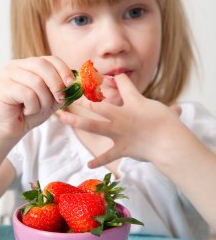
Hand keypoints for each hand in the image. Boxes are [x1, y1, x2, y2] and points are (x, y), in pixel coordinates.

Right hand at [0, 56, 74, 139]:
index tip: (71, 84)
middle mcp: (17, 65)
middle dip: (56, 84)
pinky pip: (27, 94)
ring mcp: (8, 74)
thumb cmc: (31, 111)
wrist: (12, 128)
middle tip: (60, 99)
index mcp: (30, 64)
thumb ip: (63, 89)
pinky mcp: (3, 87)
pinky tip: (27, 111)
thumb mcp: (52, 99)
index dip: (64, 70)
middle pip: (43, 66)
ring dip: (43, 100)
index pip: (51, 59)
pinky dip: (33, 106)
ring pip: (36, 82)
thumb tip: (77, 83)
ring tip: (38, 109)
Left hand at [59, 73, 181, 167]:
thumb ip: (165, 108)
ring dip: (78, 122)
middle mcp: (122, 115)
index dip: (111, 78)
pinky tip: (88, 165)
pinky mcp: (122, 148)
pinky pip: (107, 156)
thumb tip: (176, 107)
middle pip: (99, 103)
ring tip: (64, 119)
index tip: (99, 75)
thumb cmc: (168, 123)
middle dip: (84, 98)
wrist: (170, 141)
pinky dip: (98, 161)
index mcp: (133, 102)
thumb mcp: (163, 109)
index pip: (121, 84)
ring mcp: (119, 132)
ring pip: (95, 125)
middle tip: (70, 94)